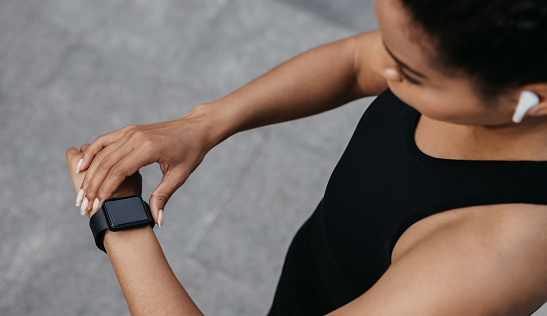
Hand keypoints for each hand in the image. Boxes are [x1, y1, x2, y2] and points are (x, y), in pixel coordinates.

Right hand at [74, 108, 219, 222]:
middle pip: (106, 164)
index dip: (105, 190)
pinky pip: (104, 141)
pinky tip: (81, 167)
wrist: (196, 128)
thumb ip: (163, 196)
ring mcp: (131, 132)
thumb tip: (156, 220)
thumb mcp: (179, 175)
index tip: (97, 207)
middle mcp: (136, 137)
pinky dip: (92, 153)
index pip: (119, 171)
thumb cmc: (191, 152)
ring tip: (80, 194)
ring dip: (89, 174)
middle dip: (92, 186)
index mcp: (149, 148)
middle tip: (83, 206)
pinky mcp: (129, 130)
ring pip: (102, 153)